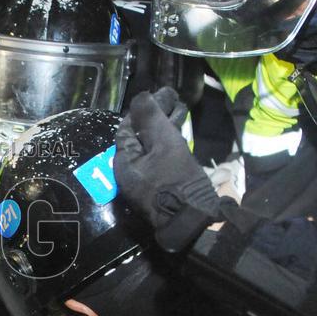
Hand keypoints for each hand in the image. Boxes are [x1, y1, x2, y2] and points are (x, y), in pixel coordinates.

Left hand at [114, 88, 221, 251]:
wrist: (193, 220)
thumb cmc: (177, 179)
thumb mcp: (165, 143)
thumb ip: (151, 119)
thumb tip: (141, 96)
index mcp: (123, 161)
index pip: (128, 127)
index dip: (144, 109)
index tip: (162, 95)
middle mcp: (129, 171)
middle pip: (141, 137)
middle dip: (158, 117)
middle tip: (175, 100)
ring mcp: (144, 180)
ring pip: (153, 147)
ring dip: (166, 128)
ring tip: (183, 111)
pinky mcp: (161, 186)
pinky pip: (162, 159)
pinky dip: (171, 145)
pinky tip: (183, 133)